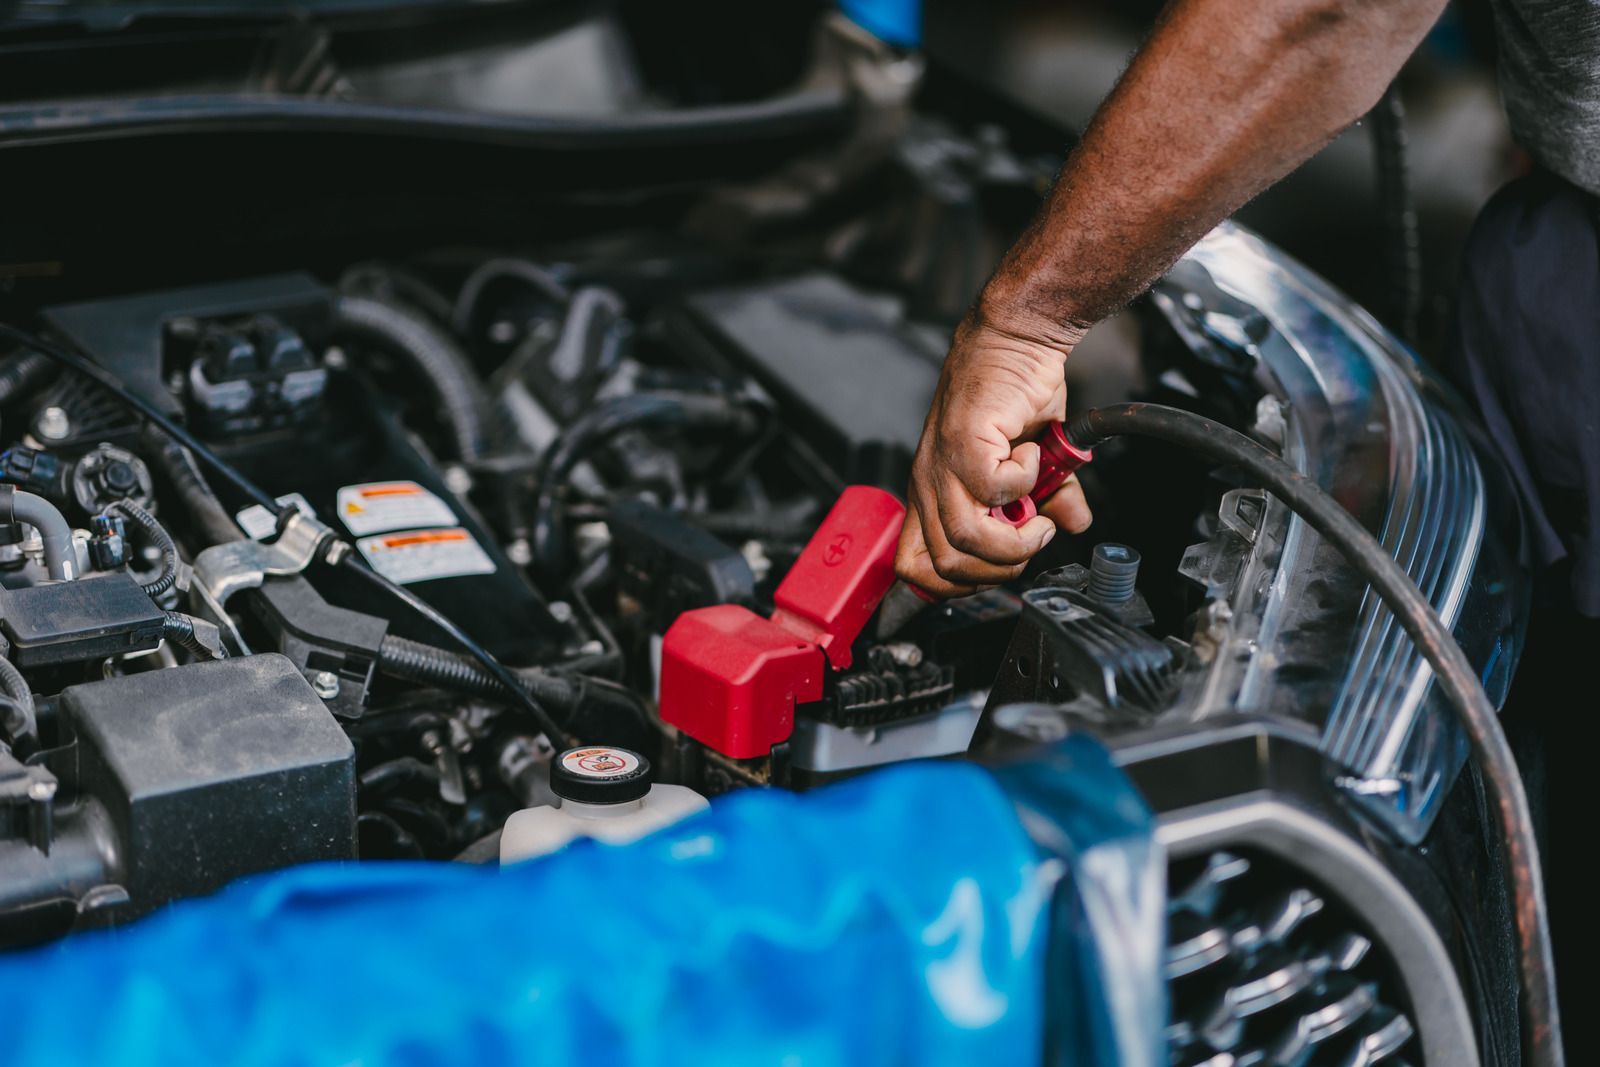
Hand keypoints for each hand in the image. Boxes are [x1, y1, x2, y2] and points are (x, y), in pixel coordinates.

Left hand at [896, 312, 1093, 595]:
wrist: (1016, 339)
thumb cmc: (1014, 392)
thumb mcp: (1033, 460)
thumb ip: (1050, 498)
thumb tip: (1073, 525)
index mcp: (934, 494)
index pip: (914, 567)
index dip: (956, 586)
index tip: (1000, 571)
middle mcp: (929, 484)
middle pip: (942, 567)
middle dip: (998, 570)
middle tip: (1031, 539)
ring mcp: (942, 464)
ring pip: (965, 540)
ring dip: (1015, 540)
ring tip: (1040, 513)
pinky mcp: (964, 442)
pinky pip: (992, 491)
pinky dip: (1023, 484)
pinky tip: (1032, 458)